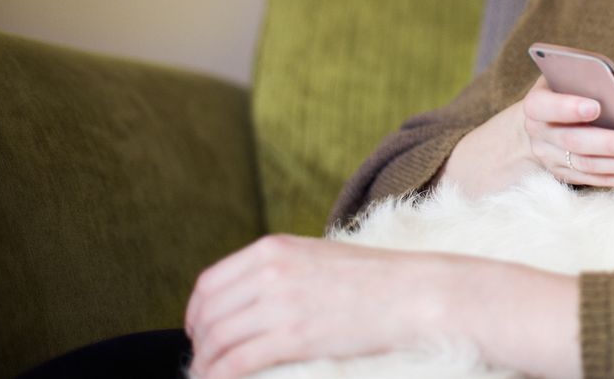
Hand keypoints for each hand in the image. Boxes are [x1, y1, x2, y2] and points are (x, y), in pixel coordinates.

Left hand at [185, 235, 581, 378]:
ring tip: (212, 376)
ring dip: (206, 364)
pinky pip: (236, 361)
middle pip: (208, 312)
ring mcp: (281, 302)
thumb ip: (282, 269)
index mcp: (275, 248)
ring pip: (218, 339)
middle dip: (199, 341)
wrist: (416, 293)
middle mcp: (271, 270)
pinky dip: (219, 376)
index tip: (201, 332)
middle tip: (205, 360)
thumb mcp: (319, 257)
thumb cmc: (375, 280)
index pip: (210, 282)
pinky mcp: (294, 335)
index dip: (198, 313)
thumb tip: (251, 294)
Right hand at [520, 75, 613, 188]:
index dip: (568, 108)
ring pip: (589, 165)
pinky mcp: (566, 176)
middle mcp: (540, 135)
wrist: (540, 122)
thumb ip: (582, 81)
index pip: (545, 106)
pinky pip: (597, 180)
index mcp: (536, 105)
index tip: (596, 107)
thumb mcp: (565, 78)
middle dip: (613, 145)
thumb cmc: (562, 91)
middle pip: (575, 142)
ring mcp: (552, 159)